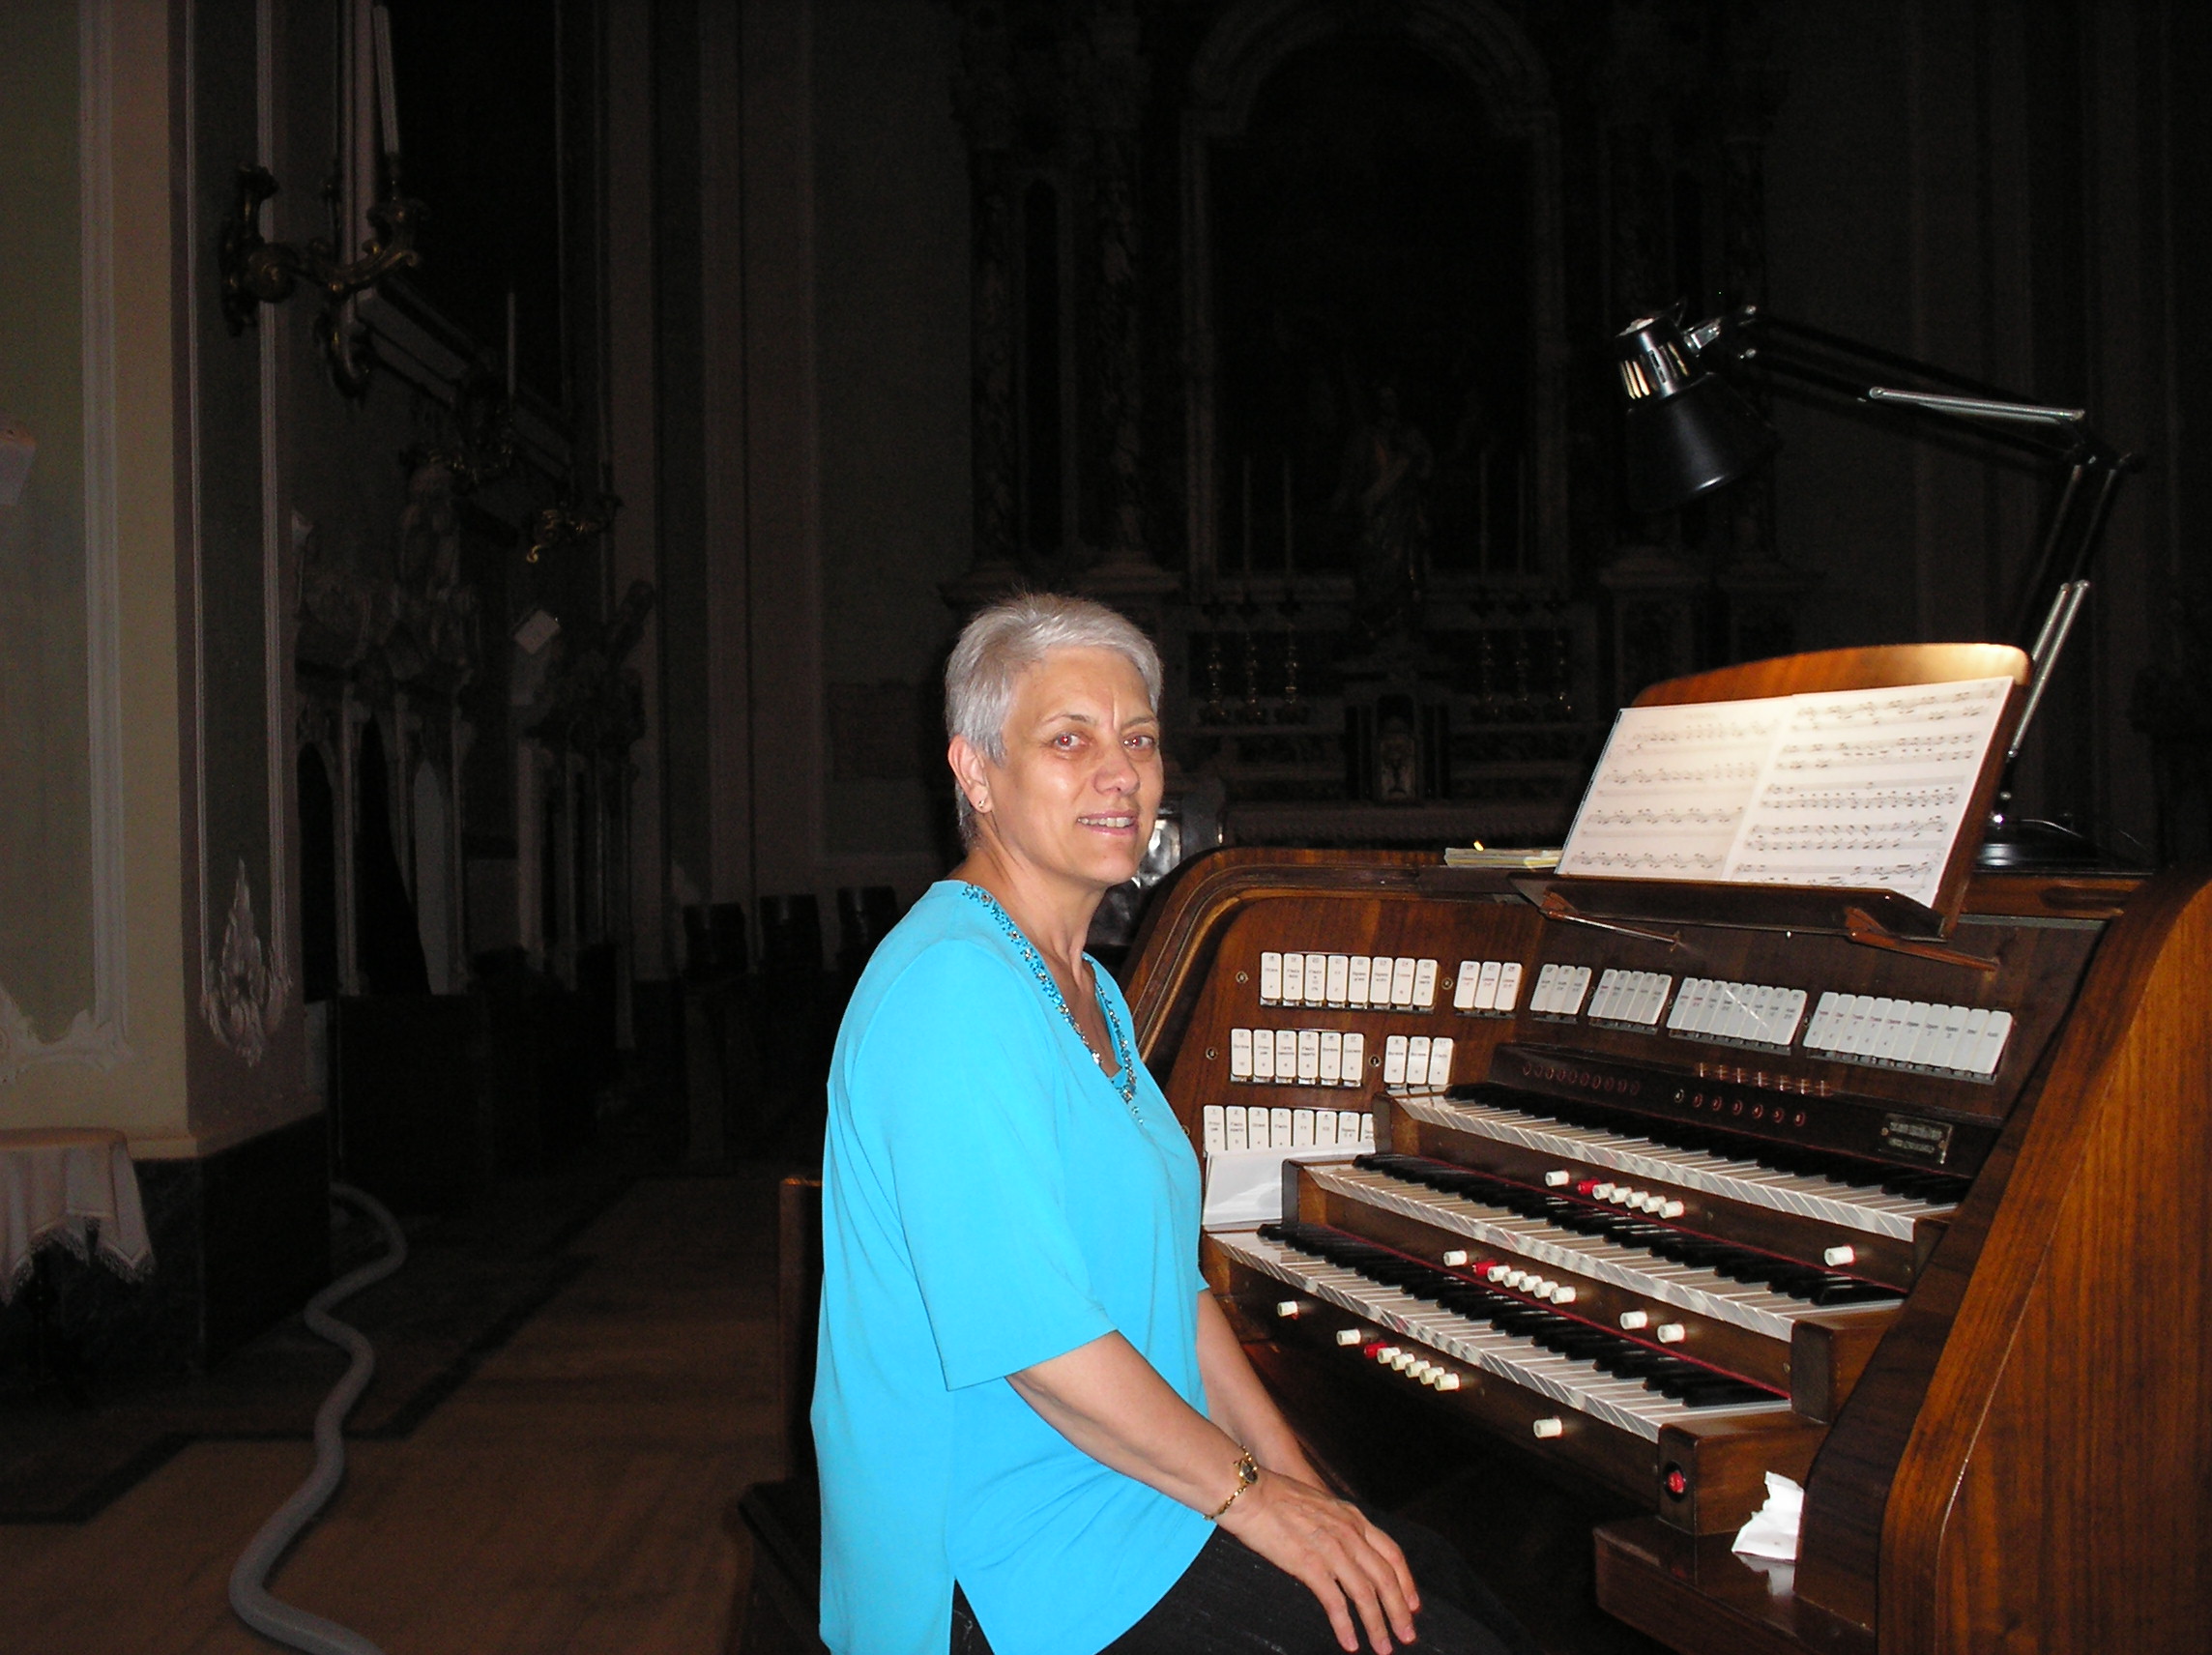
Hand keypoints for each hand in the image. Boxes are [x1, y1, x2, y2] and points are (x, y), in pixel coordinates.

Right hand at [1217, 1470, 1419, 1652]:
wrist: (1249, 1492)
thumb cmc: (1276, 1496)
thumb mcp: (1320, 1504)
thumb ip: (1338, 1523)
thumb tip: (1346, 1543)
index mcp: (1353, 1518)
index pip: (1393, 1554)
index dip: (1406, 1583)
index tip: (1413, 1605)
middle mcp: (1349, 1533)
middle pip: (1386, 1578)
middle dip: (1399, 1611)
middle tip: (1407, 1636)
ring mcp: (1332, 1549)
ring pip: (1366, 1594)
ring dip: (1378, 1625)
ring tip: (1383, 1647)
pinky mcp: (1310, 1565)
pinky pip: (1336, 1603)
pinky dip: (1346, 1626)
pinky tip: (1350, 1643)